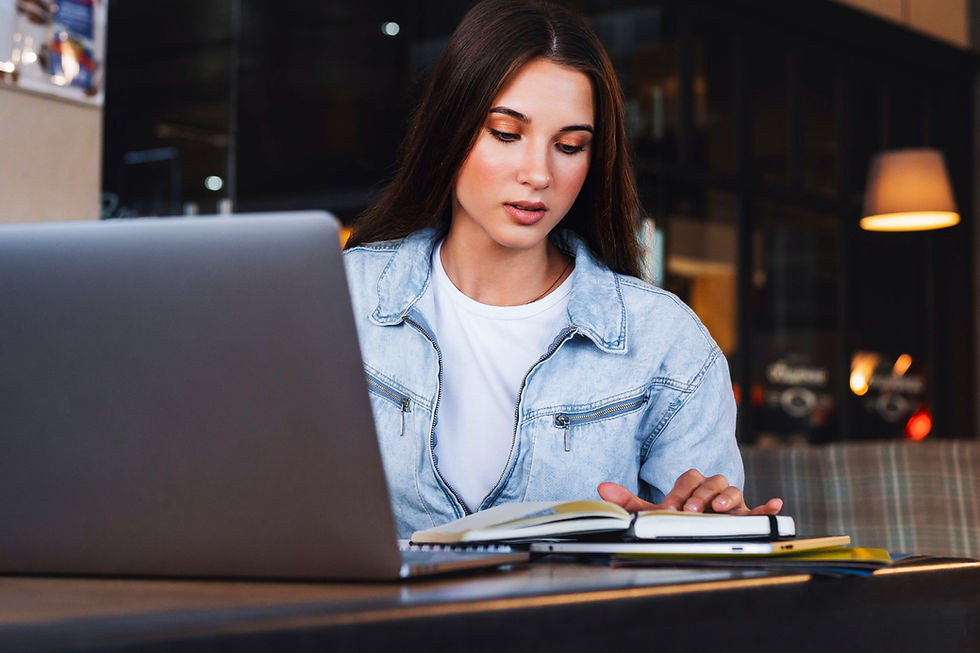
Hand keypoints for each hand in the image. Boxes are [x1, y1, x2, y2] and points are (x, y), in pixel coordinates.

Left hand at [597, 469, 781, 514]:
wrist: (696, 536)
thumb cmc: (677, 522)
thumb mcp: (655, 514)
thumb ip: (631, 502)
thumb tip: (601, 488)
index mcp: (692, 487)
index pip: (688, 479)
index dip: (679, 492)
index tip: (669, 509)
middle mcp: (713, 492)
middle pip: (712, 480)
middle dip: (701, 495)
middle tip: (689, 512)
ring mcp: (733, 504)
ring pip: (734, 490)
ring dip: (728, 497)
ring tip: (719, 510)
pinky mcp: (749, 518)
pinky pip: (762, 510)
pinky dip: (769, 507)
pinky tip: (775, 505)